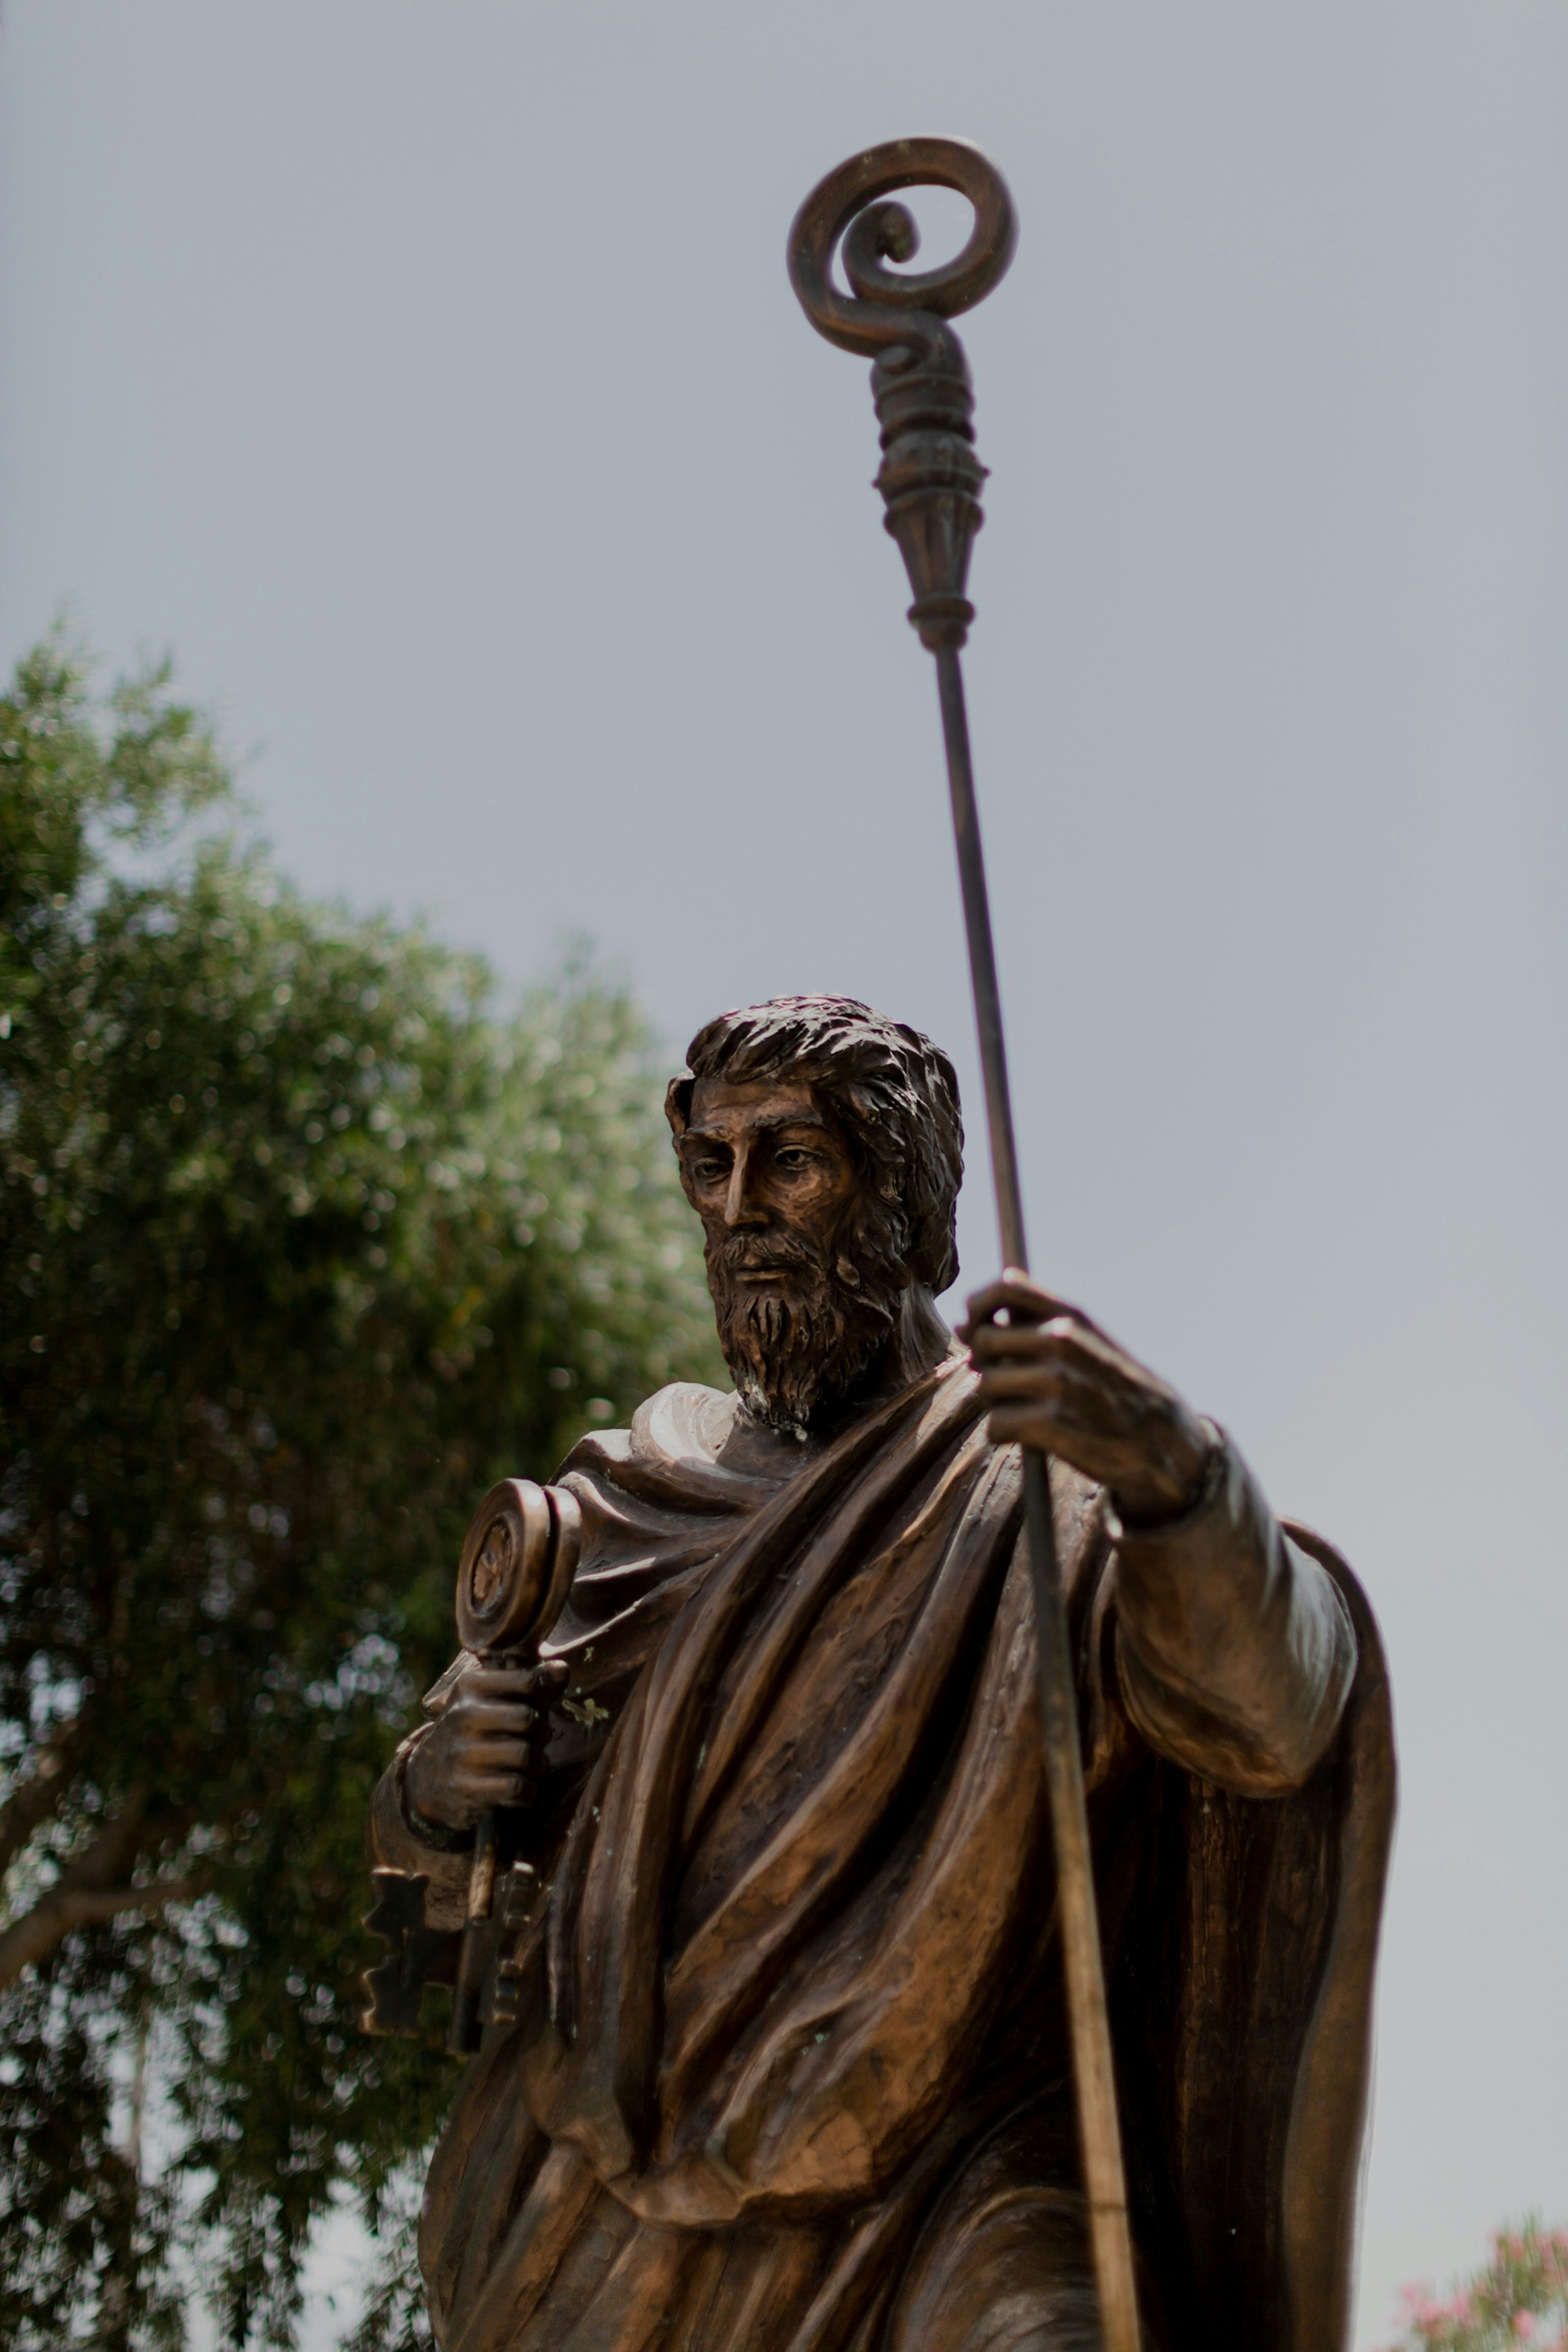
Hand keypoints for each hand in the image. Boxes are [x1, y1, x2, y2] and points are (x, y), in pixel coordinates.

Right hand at [403, 1656, 568, 1837]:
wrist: (427, 1780)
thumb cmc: (472, 1733)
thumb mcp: (490, 1701)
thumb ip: (528, 1685)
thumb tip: (563, 1669)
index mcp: (469, 1686)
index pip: (528, 1681)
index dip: (543, 1698)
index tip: (536, 1709)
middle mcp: (462, 1715)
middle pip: (530, 1719)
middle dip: (542, 1734)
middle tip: (536, 1742)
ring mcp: (461, 1753)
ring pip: (526, 1755)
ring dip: (538, 1765)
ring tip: (529, 1766)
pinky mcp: (465, 1788)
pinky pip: (518, 1788)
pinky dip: (528, 1792)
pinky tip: (519, 1789)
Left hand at [960, 1270, 1212, 1525]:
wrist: (1163, 1439)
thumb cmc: (1112, 1387)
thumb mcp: (1084, 1340)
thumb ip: (1029, 1323)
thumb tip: (963, 1322)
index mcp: (1070, 1315)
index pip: (1003, 1288)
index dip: (977, 1306)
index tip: (976, 1327)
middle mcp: (1062, 1340)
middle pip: (983, 1342)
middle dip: (986, 1366)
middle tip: (1008, 1383)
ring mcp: (1056, 1381)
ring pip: (986, 1387)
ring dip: (997, 1404)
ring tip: (1028, 1411)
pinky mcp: (1051, 1423)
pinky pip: (996, 1426)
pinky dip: (1004, 1435)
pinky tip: (1028, 1435)